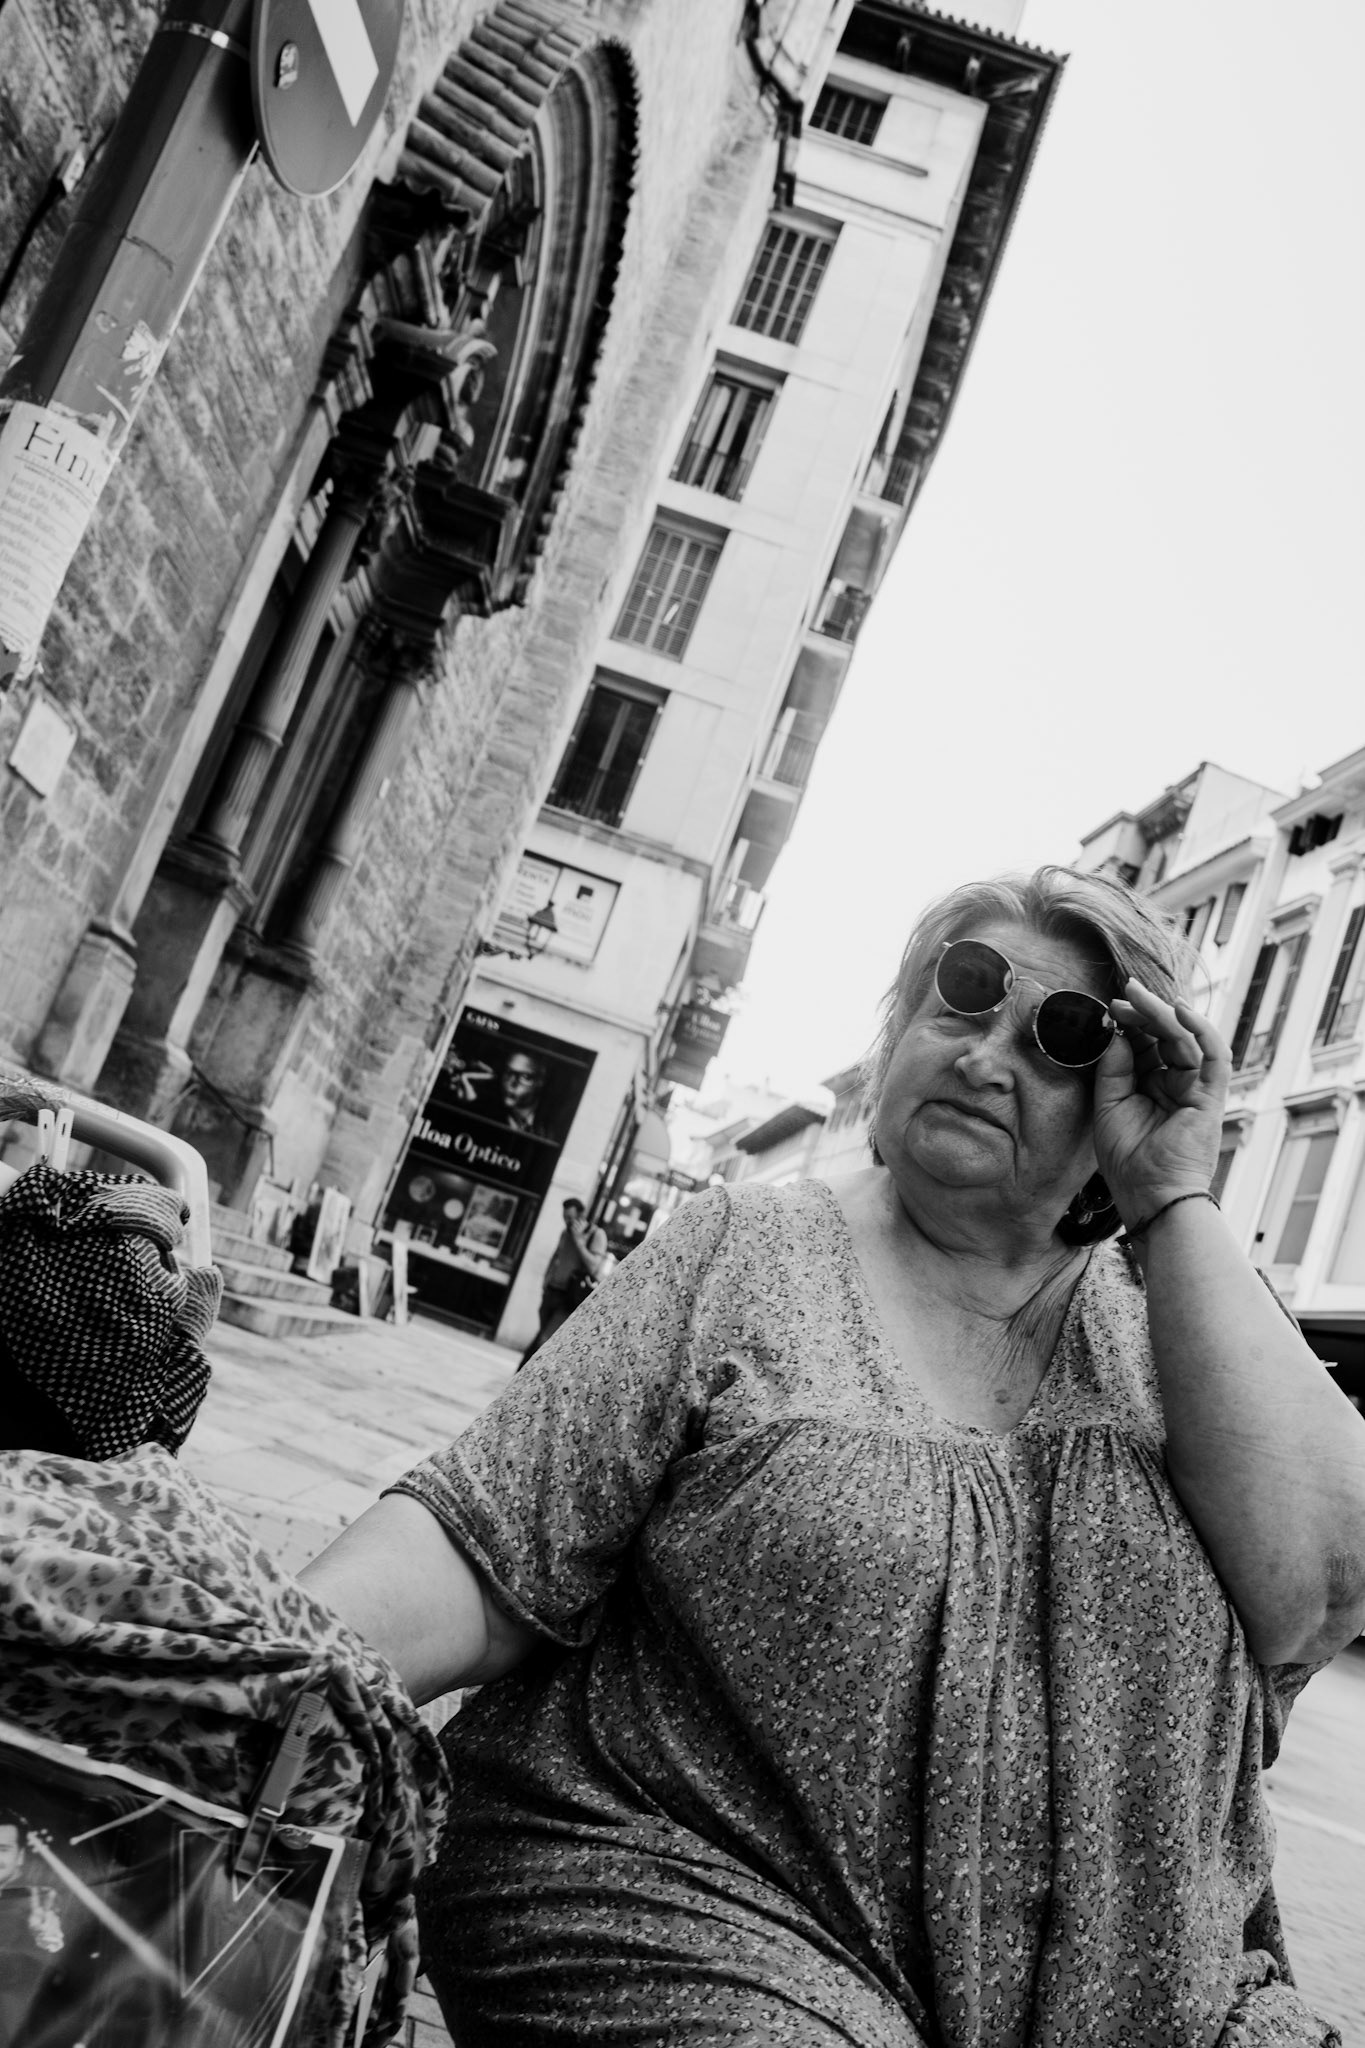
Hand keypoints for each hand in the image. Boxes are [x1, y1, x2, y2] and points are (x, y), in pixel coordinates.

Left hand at [1091, 978, 1229, 1227]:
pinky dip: (1201, 1030)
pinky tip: (1179, 1010)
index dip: (1131, 1023)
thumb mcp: (1109, 1106)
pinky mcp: (1212, 1096)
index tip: (1110, 1007)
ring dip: (1163, 1014)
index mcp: (1153, 1086)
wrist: (1149, 1196)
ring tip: (1139, 995)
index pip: (1146, 1044)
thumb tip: (1115, 1033)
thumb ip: (1113, 1069)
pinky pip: (1215, 1056)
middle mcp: (1177, 1083)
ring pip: (1186, 1039)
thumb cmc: (1128, 1160)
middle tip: (1124, 992)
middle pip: (1166, 1036)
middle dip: (1144, 1011)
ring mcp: (1197, 1088)